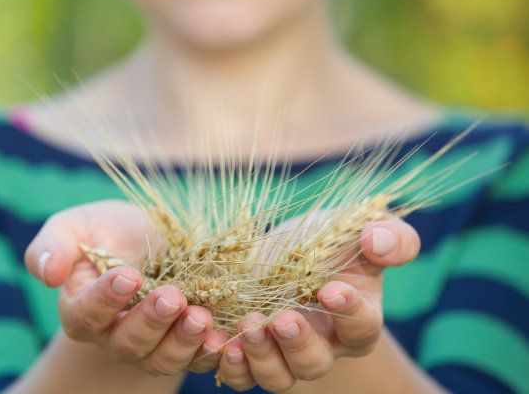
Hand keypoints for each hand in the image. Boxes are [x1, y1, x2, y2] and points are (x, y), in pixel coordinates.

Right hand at [24, 200, 227, 375]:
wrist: (155, 239)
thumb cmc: (112, 230)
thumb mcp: (80, 224)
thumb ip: (55, 244)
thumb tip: (47, 273)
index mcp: (82, 307)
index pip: (86, 314)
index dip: (105, 299)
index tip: (128, 275)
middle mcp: (113, 335)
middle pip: (127, 342)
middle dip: (151, 321)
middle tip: (172, 296)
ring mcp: (150, 345)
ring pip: (160, 359)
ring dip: (182, 341)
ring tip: (201, 316)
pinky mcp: (183, 345)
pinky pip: (194, 360)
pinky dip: (208, 353)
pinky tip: (223, 337)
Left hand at [216, 218, 420, 391]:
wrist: (285, 251)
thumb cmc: (330, 241)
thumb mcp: (359, 228)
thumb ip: (389, 236)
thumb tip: (379, 242)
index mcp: (356, 318)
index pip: (361, 326)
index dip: (349, 312)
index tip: (330, 290)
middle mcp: (322, 345)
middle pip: (314, 363)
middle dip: (297, 344)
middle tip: (281, 319)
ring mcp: (283, 353)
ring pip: (277, 377)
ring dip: (260, 358)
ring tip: (246, 328)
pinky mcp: (250, 351)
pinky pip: (241, 374)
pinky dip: (229, 364)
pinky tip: (217, 341)